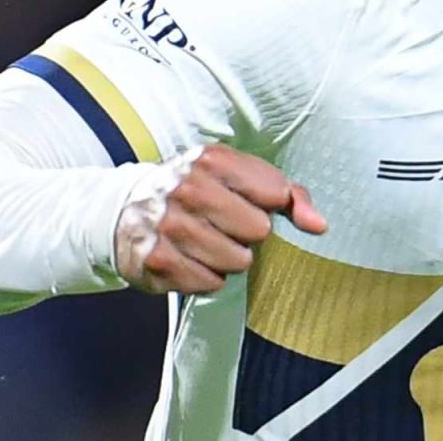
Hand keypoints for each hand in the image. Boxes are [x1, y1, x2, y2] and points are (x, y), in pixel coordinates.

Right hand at [115, 144, 328, 294]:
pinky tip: (190, 259)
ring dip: (228, 258)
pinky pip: (211, 283)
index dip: (267, 205)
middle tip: (224, 226)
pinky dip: (206, 277)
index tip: (250, 203)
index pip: (275, 194)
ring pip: (237, 262)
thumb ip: (288, 195)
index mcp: (212, 160)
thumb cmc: (197, 191)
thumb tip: (318, 226)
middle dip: (247, 235)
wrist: (124, 209)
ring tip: (207, 243)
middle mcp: (187, 189)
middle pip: (258, 231)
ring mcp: (169, 226)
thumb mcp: (239, 177)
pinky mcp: (156, 260)